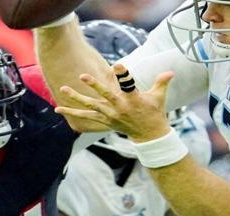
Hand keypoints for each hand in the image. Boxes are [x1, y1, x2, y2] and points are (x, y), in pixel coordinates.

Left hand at [54, 64, 176, 140]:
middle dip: (94, 86)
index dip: (123, 75)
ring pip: (91, 106)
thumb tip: (170, 71)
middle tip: (83, 75)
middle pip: (105, 95)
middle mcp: (120, 108)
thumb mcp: (159, 97)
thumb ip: (162, 82)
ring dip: (76, 99)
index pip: (128, 85)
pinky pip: (86, 118)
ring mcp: (111, 116)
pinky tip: (59, 109)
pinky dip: (73, 114)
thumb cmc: (154, 113)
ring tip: (64, 89)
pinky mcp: (105, 122)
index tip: (117, 64)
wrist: (149, 136)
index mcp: (134, 100)